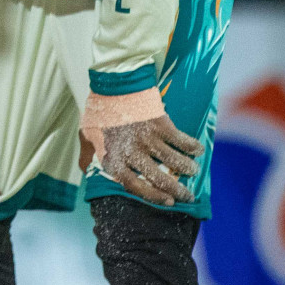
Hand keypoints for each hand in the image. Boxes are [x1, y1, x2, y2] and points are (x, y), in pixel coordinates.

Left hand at [83, 116, 201, 206]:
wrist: (113, 84)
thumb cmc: (99, 111)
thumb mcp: (86, 135)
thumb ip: (87, 156)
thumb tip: (87, 172)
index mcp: (115, 159)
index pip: (135, 186)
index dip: (153, 196)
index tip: (168, 201)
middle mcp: (133, 153)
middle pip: (159, 178)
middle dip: (176, 190)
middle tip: (188, 195)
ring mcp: (148, 139)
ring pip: (174, 161)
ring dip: (187, 168)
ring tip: (194, 170)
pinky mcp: (161, 125)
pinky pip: (181, 141)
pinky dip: (192, 147)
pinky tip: (199, 150)